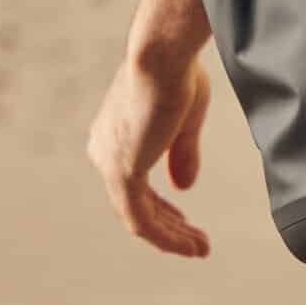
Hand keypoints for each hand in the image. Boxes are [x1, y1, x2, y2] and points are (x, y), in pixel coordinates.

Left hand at [87, 45, 213, 257]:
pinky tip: (190, 246)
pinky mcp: (122, 173)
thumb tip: (184, 187)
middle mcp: (104, 150)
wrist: (163, 56)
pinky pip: (142, 220)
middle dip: (170, 225)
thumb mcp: (185, 120)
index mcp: (114, 133)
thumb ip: (181, 154)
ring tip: (201, 249)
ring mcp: (109, 163)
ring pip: (139, 217)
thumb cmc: (176, 73)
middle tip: (197, 242)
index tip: (185, 219)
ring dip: (172, 237)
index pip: (135, 182)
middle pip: (136, 203)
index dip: (162, 205)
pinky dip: (167, 237)